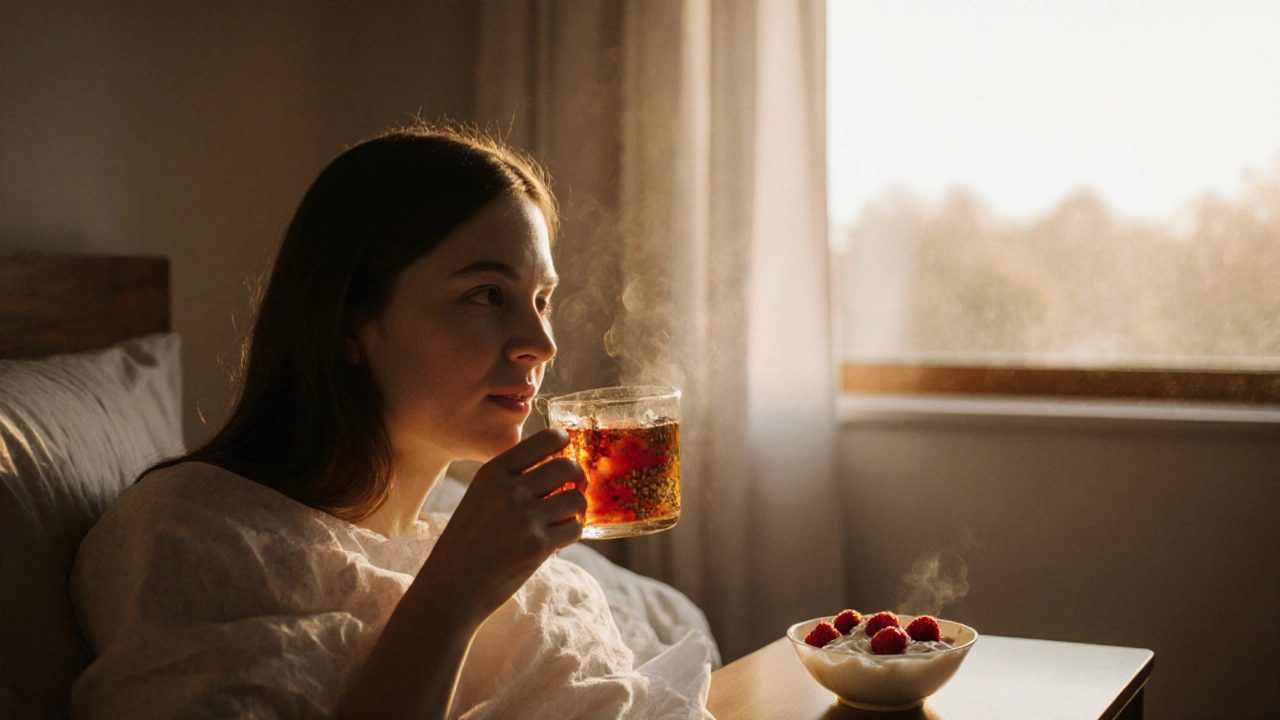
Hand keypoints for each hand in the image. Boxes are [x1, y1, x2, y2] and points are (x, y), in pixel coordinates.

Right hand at [415, 428, 585, 625]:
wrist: (450, 589)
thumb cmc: (467, 542)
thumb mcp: (479, 497)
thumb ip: (513, 480)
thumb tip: (561, 466)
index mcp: (493, 472)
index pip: (546, 439)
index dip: (564, 441)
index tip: (567, 451)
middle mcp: (509, 490)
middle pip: (567, 466)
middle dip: (578, 476)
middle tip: (575, 487)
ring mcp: (525, 519)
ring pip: (577, 498)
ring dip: (577, 508)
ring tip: (564, 517)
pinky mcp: (538, 547)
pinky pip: (575, 528)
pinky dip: (571, 533)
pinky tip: (556, 539)